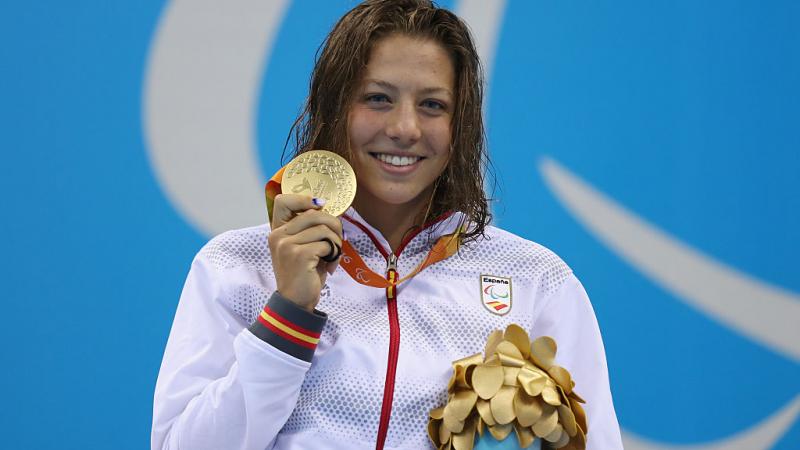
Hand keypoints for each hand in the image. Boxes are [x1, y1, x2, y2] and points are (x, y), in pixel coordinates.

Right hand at [268, 194, 342, 311]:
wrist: (296, 301)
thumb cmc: (303, 273)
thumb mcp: (302, 247)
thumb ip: (308, 229)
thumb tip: (327, 208)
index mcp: (277, 231)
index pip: (283, 201)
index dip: (305, 199)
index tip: (320, 207)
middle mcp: (278, 235)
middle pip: (314, 213)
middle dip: (334, 225)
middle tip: (337, 241)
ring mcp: (287, 245)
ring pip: (324, 228)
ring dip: (336, 242)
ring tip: (332, 255)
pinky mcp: (299, 255)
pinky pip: (327, 244)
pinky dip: (334, 255)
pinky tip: (330, 266)